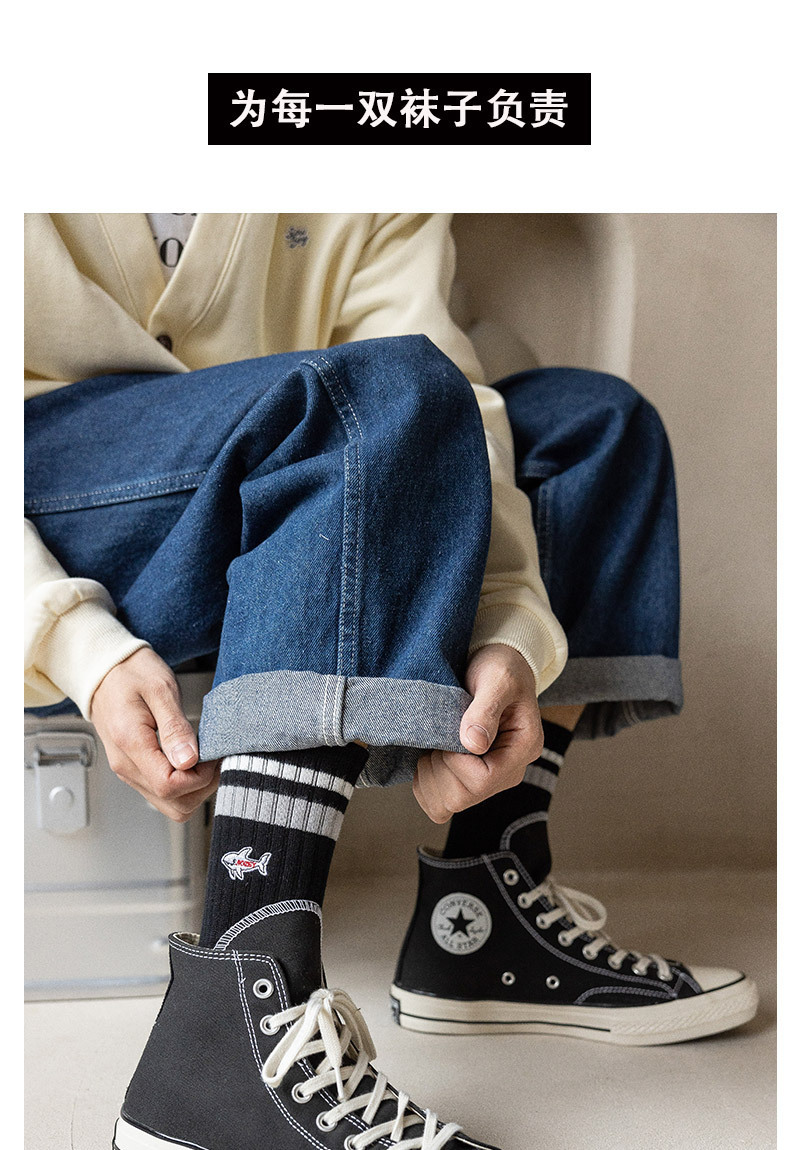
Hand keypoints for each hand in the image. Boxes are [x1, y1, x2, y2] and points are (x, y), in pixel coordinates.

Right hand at [89, 648, 219, 821]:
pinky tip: (192, 760)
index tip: (212, 755)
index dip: (199, 777)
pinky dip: (183, 785)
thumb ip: (175, 728)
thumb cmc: (132, 673)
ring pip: (170, 804)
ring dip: (194, 789)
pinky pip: (162, 793)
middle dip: (201, 786)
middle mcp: (126, 765)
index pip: (169, 785)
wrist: (104, 671)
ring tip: (204, 759)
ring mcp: (129, 770)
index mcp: (130, 743)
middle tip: (213, 757)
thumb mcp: (160, 689)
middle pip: (173, 803)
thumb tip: (188, 761)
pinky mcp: (134, 770)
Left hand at [413, 644, 542, 823]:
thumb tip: (474, 744)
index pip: (483, 779)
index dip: (454, 762)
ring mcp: (490, 780)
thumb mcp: (497, 679)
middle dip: (438, 769)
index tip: (448, 734)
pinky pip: (440, 804)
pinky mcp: (470, 781)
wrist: (498, 668)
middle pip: (462, 798)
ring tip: (435, 746)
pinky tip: (431, 756)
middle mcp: (508, 771)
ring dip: (429, 777)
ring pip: (448, 806)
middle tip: (439, 738)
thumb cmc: (501, 669)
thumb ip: (486, 709)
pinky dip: (425, 784)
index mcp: (522, 749)